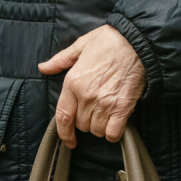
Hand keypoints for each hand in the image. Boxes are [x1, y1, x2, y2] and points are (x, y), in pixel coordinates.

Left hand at [37, 25, 146, 148]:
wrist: (136, 41)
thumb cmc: (109, 40)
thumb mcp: (81, 45)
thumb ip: (61, 60)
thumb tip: (43, 67)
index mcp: (73, 82)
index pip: (63, 116)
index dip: (64, 133)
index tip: (68, 140)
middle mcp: (87, 96)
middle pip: (81, 125)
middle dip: (85, 121)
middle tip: (93, 109)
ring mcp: (105, 103)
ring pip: (96, 130)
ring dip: (99, 126)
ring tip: (105, 113)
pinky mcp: (122, 107)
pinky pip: (113, 133)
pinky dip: (113, 132)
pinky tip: (115, 123)